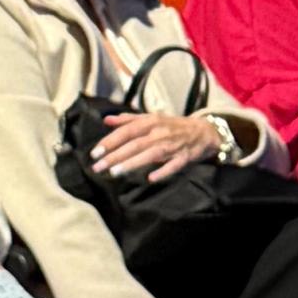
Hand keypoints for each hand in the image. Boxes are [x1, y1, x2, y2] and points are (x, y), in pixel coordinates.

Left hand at [90, 111, 221, 180]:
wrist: (202, 131)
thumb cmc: (171, 125)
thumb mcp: (150, 118)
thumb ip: (128, 120)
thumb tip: (106, 120)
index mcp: (150, 122)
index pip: (126, 131)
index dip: (110, 141)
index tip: (95, 152)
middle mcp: (159, 132)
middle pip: (134, 144)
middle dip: (114, 156)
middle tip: (98, 166)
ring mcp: (172, 145)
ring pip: (150, 155)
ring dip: (132, 163)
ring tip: (114, 172)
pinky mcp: (184, 158)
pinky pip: (172, 166)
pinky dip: (162, 172)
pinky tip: (150, 179)